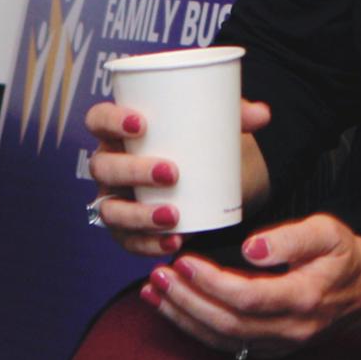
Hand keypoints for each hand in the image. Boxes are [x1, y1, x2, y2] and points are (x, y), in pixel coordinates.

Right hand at [83, 97, 270, 257]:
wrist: (203, 175)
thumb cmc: (196, 141)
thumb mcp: (213, 123)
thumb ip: (235, 115)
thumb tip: (262, 115)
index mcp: (120, 130)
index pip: (98, 119)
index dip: (111, 120)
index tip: (140, 123)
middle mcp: (110, 164)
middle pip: (104, 167)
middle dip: (133, 171)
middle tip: (172, 173)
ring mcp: (115, 198)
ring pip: (110, 209)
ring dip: (139, 215)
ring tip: (173, 216)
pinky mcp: (127, 229)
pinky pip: (127, 241)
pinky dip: (148, 245)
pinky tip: (173, 242)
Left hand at [141, 214, 360, 355]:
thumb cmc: (345, 256)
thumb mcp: (328, 232)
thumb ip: (291, 237)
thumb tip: (251, 247)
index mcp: (303, 297)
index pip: (246, 296)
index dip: (211, 282)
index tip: (185, 261)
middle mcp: (289, 328)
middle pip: (227, 323)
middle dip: (187, 301)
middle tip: (158, 275)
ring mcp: (280, 344)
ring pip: (222, 340)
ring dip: (184, 318)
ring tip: (154, 293)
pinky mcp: (271, 349)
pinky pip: (228, 346)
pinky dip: (196, 330)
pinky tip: (174, 311)